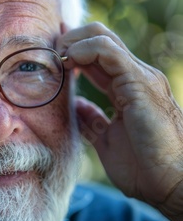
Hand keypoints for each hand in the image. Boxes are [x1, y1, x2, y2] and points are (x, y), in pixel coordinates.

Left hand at [57, 22, 182, 220]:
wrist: (170, 183)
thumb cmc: (143, 167)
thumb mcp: (106, 139)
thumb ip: (92, 119)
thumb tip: (76, 105)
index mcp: (127, 87)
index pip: (97, 54)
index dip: (71, 50)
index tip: (50, 58)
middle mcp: (134, 76)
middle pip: (99, 37)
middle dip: (69, 40)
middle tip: (51, 57)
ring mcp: (139, 76)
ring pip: (102, 37)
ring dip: (72, 43)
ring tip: (58, 60)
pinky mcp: (139, 82)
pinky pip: (108, 52)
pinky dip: (84, 50)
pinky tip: (70, 62)